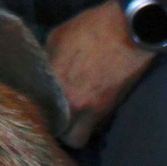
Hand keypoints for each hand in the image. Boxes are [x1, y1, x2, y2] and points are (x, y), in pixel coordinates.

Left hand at [44, 0, 156, 146]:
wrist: (130, 29)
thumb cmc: (91, 28)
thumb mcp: (57, 37)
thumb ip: (45, 60)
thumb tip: (40, 72)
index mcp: (56, 83)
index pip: (38, 112)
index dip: (36, 112)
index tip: (36, 107)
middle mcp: (74, 102)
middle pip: (61, 136)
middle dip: (56, 128)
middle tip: (54, 116)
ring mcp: (95, 109)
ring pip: (79, 137)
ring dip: (74, 129)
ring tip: (71, 115)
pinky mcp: (112, 108)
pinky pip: (96, 126)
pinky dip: (91, 122)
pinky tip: (87, 108)